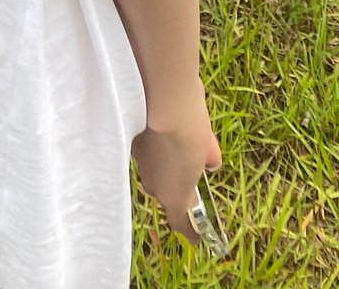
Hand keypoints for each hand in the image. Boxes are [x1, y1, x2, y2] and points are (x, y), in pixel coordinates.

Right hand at [131, 72, 222, 251]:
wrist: (160, 101)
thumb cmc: (188, 130)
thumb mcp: (207, 147)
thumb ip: (207, 157)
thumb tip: (210, 161)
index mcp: (172, 193)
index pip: (178, 220)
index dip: (188, 229)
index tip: (196, 237)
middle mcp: (151, 181)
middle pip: (161, 189)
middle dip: (172, 184)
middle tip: (188, 168)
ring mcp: (138, 159)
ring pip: (150, 166)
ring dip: (161, 159)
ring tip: (176, 138)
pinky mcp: (127, 136)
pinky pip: (142, 146)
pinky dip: (151, 139)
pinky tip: (158, 121)